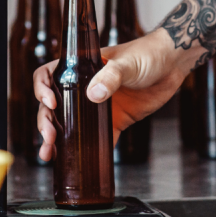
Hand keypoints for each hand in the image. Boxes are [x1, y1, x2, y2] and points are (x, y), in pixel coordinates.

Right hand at [33, 28, 192, 161]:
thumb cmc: (148, 53)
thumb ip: (111, 76)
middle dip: (46, 122)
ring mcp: (99, 105)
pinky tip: (80, 163)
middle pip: (54, 105)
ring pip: (70, 125)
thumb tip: (93, 94)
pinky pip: (98, 138)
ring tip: (49, 154)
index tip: (50, 103)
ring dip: (58, 139)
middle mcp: (86, 87)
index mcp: (83, 68)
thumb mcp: (127, 62)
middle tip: (48, 137)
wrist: (173, 64)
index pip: (50, 75)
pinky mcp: (115, 120)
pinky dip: (89, 151)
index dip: (43, 89)